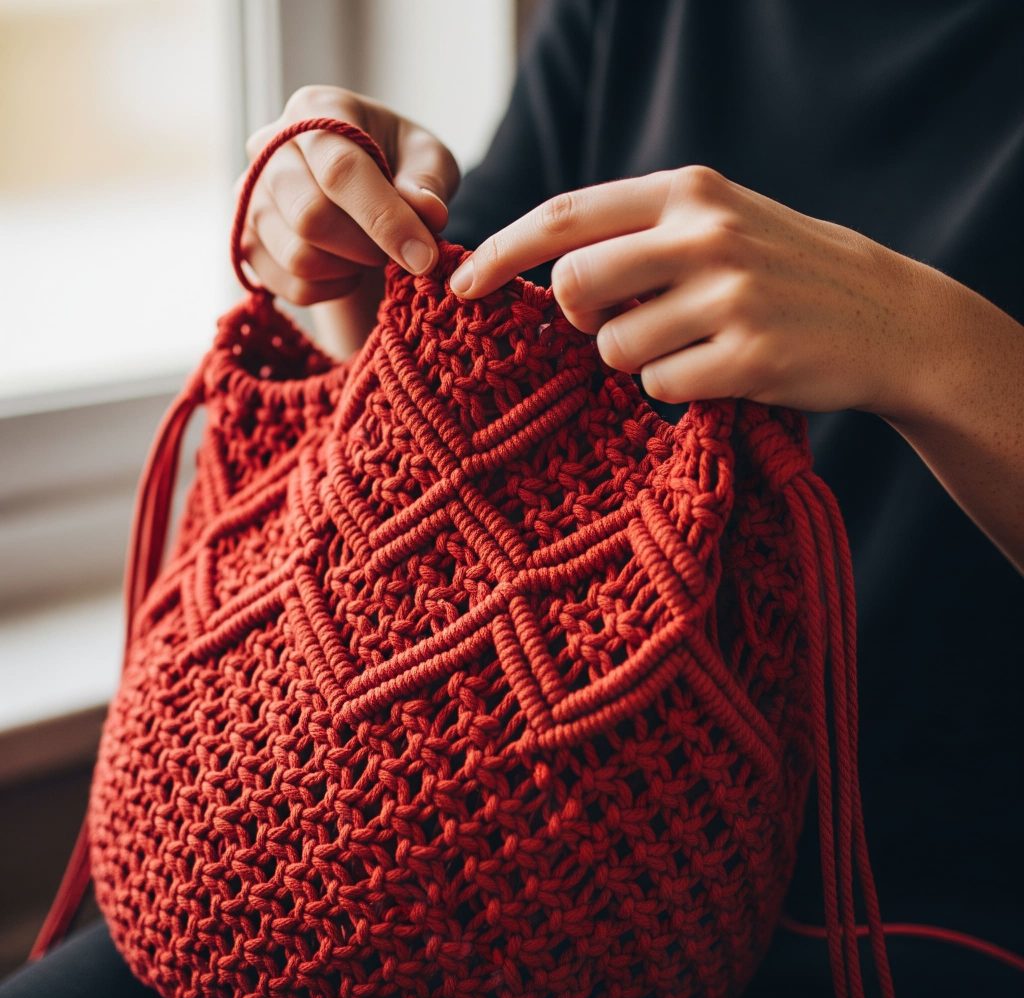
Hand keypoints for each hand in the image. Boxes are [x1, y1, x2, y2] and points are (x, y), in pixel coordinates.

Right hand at [238, 86, 459, 305]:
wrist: (362, 187)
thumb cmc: (398, 165)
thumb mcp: (429, 159)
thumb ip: (430, 181)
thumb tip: (428, 212)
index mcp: (315, 109)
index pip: (340, 170)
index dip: (385, 220)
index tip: (424, 257)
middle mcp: (269, 146)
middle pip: (310, 217)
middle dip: (367, 248)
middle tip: (397, 250)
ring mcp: (250, 195)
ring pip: (298, 258)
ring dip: (350, 270)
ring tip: (371, 253)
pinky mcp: (246, 239)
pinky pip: (291, 286)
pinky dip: (332, 289)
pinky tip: (348, 269)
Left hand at [448, 165, 946, 417]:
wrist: (890, 318)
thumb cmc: (785, 272)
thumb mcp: (719, 223)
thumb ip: (639, 235)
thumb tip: (546, 275)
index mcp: (689, 190)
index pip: (566, 216)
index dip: (501, 251)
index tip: (458, 284)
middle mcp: (705, 233)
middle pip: (574, 287)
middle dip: (574, 320)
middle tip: (606, 328)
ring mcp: (730, 296)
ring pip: (614, 349)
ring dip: (634, 361)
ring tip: (690, 348)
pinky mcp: (749, 357)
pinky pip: (660, 388)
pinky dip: (674, 391)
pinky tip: (720, 373)